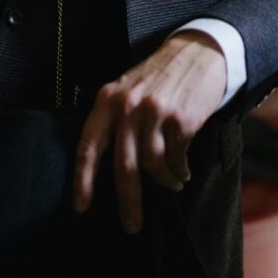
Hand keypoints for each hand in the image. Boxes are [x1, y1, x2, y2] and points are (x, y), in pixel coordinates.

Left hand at [73, 30, 226, 233]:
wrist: (197, 52)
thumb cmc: (159, 76)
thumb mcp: (126, 88)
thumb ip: (113, 118)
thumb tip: (102, 166)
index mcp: (107, 99)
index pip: (87, 146)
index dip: (82, 180)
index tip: (80, 208)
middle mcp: (127, 106)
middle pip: (123, 166)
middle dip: (128, 202)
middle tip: (132, 225)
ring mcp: (155, 112)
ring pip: (152, 167)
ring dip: (164, 183)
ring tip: (172, 184)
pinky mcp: (181, 119)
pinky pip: (176, 160)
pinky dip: (179, 172)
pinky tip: (183, 171)